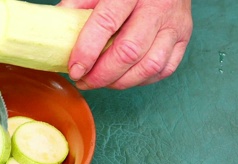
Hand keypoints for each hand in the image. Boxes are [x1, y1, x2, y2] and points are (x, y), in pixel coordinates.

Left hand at [59, 0, 192, 89]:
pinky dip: (140, 81)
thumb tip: (54, 34)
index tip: (74, 70)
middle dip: (101, 75)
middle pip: (129, 51)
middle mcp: (157, 7)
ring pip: (148, 66)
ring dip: (120, 82)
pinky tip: (123, 78)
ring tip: (100, 82)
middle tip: (83, 81)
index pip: (107, 23)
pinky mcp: (184, 39)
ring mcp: (175, 25)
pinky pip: (163, 70)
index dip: (87, 51)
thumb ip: (76, 6)